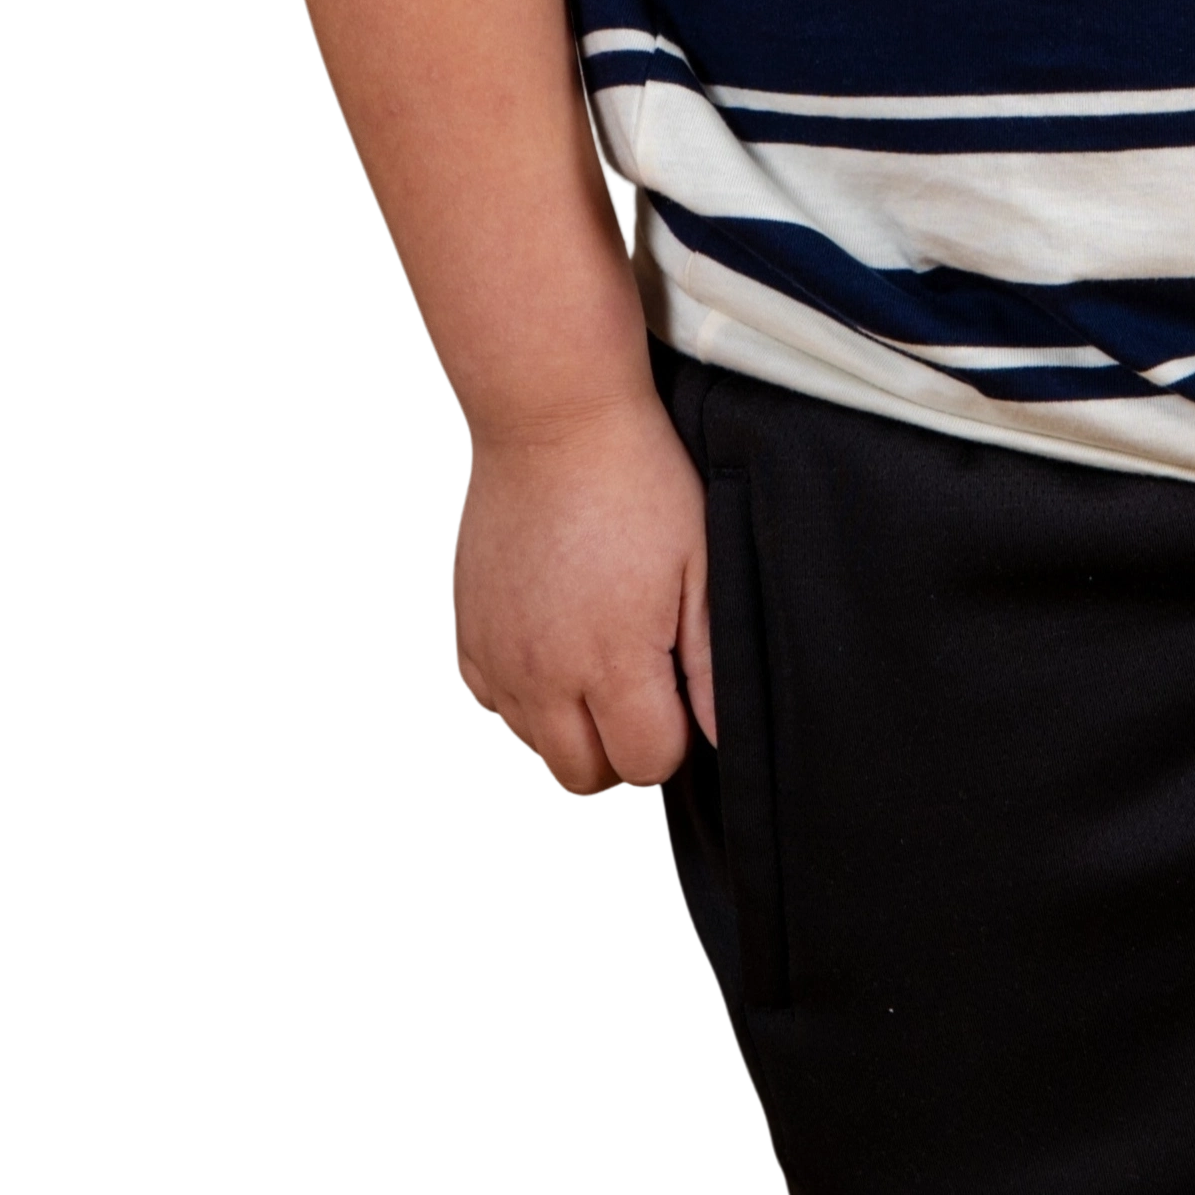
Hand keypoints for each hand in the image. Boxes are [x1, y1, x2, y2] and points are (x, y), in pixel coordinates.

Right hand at [445, 392, 716, 796]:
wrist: (553, 420)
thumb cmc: (638, 480)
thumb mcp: (700, 564)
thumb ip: (712, 663)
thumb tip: (725, 736)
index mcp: (611, 660)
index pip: (646, 763)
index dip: (676, 738)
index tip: (683, 694)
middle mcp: (544, 673)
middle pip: (582, 775)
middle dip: (623, 749)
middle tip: (645, 692)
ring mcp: (499, 656)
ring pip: (534, 747)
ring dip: (572, 727)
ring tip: (600, 664)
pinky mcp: (470, 632)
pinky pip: (490, 703)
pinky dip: (522, 696)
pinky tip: (553, 650)